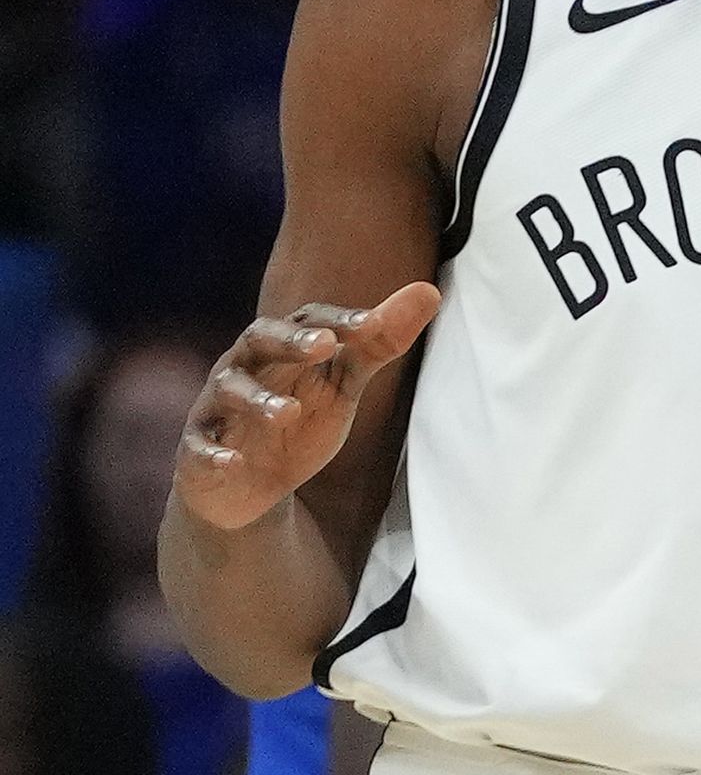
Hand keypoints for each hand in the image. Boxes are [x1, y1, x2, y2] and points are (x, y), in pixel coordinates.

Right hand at [176, 284, 439, 531]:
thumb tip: (429, 289)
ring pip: (227, 393)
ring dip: (256, 400)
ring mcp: (217, 410)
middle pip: (259, 341)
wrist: (251, 485)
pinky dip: (214, 454)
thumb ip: (378, 342)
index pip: (307, 321)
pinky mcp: (197, 451)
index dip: (339, 320)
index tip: (374, 323)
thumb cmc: (299, 420)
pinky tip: (231, 462)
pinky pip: (199, 449)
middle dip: (289, 341)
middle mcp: (244, 369)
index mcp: (282, 349)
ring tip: (288, 412)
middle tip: (324, 345)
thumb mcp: (343, 384)